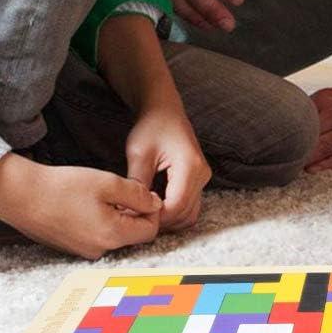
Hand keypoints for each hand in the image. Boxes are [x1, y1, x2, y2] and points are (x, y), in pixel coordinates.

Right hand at [0, 154, 163, 259]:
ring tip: (101, 195)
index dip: (152, 210)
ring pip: (114, 234)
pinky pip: (96, 236)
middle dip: (134, 213)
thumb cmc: (64, 187)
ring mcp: (83, 251)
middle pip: (133, 234)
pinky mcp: (71, 247)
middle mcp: (100, 250)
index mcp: (112, 236)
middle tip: (122, 190)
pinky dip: (99, 221)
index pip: (150, 231)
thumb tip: (155, 204)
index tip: (143, 192)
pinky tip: (86, 204)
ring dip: (117, 216)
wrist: (21, 196)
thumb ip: (137, 194)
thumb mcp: (108, 183)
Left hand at [125, 105, 212, 230]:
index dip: (154, 217)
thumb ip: (137, 184)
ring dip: (168, 220)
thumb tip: (128, 212)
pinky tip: (153, 206)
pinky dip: (173, 213)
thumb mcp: (139, 154)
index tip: (133, 215)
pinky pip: (190, 206)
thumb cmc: (151, 127)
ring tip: (143, 212)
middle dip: (159, 221)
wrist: (164, 111)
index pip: (175, 206)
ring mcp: (203, 178)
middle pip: (184, 214)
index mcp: (190, 166)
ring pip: (189, 214)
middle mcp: (202, 174)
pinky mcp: (199, 180)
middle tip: (134, 218)